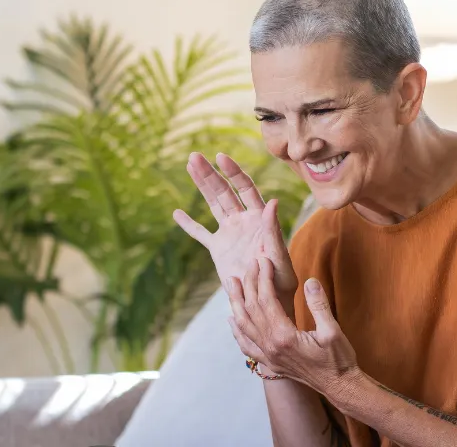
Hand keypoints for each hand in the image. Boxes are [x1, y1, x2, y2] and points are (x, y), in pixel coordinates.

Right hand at [174, 152, 296, 297]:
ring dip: (201, 186)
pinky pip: (201, 234)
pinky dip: (189, 225)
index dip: (233, 172)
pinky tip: (177, 213)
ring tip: (189, 165)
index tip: (220, 157)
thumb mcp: (278, 256)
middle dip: (210, 173)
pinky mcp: (218, 250)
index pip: (245, 188)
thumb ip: (272, 230)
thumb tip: (273, 202)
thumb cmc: (280, 280)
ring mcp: (229, 233)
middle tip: (193, 156)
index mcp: (259, 218)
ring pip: (213, 204)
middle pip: (224, 191)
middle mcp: (243, 221)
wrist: (267, 300)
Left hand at [229, 258, 358, 391]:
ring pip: (244, 326)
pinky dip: (237, 331)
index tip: (264, 261)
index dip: (264, 278)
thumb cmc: (339, 359)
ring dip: (236, 303)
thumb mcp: (333, 331)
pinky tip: (232, 320)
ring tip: (230, 284)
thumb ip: (319, 305)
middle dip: (249, 284)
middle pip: (252, 310)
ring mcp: (268, 356)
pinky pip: (247, 346)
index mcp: (284, 337)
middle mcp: (271, 347)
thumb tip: (310, 282)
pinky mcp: (271, 363)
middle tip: (248, 264)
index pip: (267, 301)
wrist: (339, 387)